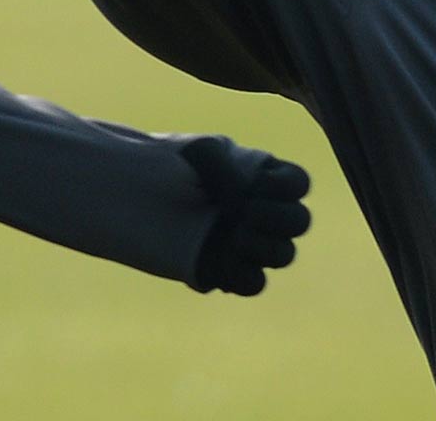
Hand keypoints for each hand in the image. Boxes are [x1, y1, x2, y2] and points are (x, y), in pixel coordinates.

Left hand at [179, 135, 310, 294]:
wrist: (136, 193)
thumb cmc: (171, 164)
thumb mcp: (201, 152)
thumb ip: (230, 170)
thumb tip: (245, 204)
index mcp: (263, 177)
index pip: (299, 183)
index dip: (286, 186)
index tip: (258, 182)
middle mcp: (263, 212)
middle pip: (299, 221)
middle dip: (279, 218)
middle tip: (246, 212)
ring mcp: (248, 244)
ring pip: (284, 255)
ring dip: (266, 247)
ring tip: (235, 235)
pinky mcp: (228, 271)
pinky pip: (254, 283)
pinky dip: (244, 273)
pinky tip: (223, 256)